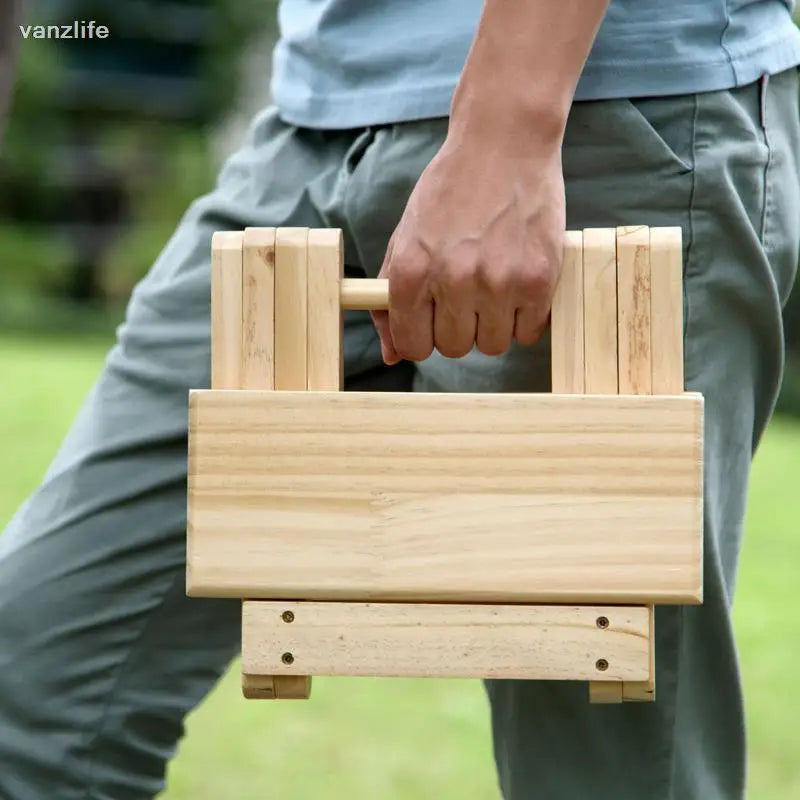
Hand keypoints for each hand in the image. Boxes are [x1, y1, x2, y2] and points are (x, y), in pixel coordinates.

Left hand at [371, 134, 564, 363]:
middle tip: (468, 294)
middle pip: (454, 349)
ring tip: (495, 286)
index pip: (413, 346)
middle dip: (459, 328)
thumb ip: (390, 300)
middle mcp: (453, 281)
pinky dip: (525, 317)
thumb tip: (391, 355)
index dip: (424, 337)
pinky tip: (519, 283)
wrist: (504, 144)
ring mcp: (498, 283)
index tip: (435, 321)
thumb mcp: (406, 239)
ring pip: (492, 346)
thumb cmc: (450, 192)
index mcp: (412, 272)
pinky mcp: (538, 280)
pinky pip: (528, 333)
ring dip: (493, 325)